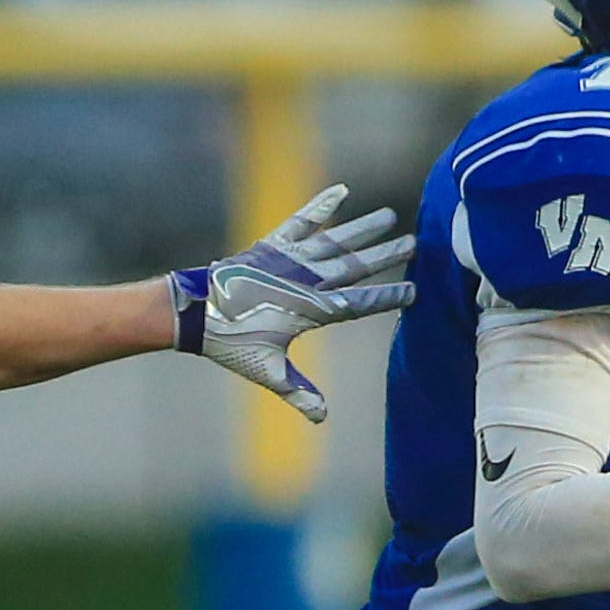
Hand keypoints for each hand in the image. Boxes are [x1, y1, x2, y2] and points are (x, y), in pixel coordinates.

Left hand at [171, 185, 417, 421]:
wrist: (192, 311)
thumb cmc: (230, 343)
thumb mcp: (266, 369)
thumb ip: (297, 391)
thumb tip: (322, 418)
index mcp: (308, 310)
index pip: (357, 303)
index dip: (386, 297)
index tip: (414, 291)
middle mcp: (303, 280)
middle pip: (353, 266)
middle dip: (385, 255)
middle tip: (416, 243)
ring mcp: (286, 259)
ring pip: (333, 241)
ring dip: (361, 229)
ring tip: (389, 216)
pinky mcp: (270, 245)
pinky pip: (300, 221)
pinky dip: (320, 207)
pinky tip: (341, 192)